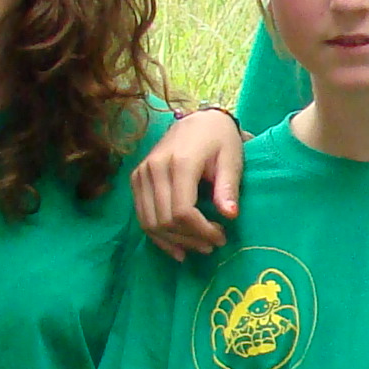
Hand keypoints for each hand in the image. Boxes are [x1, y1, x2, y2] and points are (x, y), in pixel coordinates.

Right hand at [133, 107, 247, 257]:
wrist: (198, 122)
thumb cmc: (220, 140)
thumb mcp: (232, 160)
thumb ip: (228, 187)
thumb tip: (230, 215)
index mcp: (179, 163)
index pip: (182, 211)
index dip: (201, 231)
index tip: (221, 238)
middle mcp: (154, 169)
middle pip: (165, 220)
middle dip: (189, 238)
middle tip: (212, 245)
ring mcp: (141, 174)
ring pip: (150, 222)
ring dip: (174, 241)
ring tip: (198, 246)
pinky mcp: (136, 180)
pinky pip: (142, 216)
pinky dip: (158, 236)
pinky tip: (177, 247)